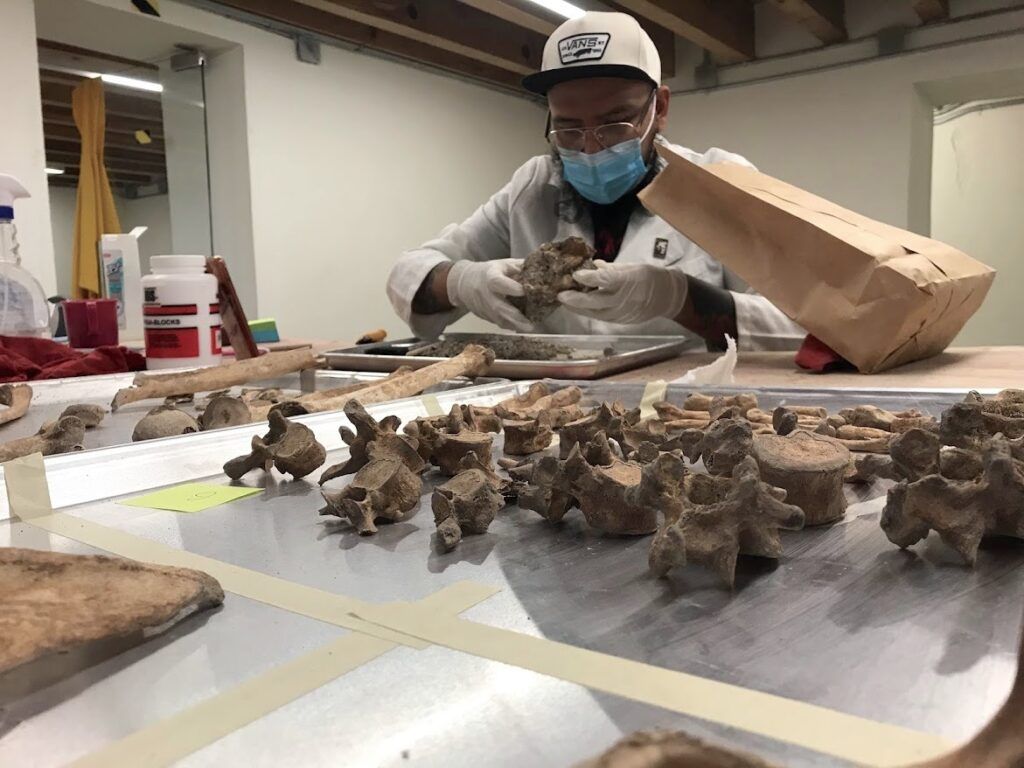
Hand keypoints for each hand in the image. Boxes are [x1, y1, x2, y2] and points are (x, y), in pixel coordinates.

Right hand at [446, 259, 531, 331]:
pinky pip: (497, 323)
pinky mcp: (484, 316)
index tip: (525, 291)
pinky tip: (520, 327)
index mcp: (490, 277)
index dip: (511, 287)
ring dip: (514, 325)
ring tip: (529, 327)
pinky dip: (509, 326)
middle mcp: (485, 293)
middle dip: (515, 316)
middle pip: (498, 307)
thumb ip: (520, 268)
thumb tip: (542, 268)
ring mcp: (484, 307)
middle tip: (530, 323)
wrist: (464, 282)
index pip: (498, 282)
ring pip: (498, 319)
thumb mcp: (503, 264)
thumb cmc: (489, 272)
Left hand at [558, 261, 688, 323]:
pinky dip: (589, 311)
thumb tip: (593, 265)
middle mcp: (623, 299)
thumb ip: (611, 268)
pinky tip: (580, 307)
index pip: (605, 279)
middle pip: (594, 301)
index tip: (575, 274)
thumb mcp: (631, 266)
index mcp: (627, 280)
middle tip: (560, 295)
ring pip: (594, 312)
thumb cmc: (648, 277)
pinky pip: (600, 316)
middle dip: (575, 299)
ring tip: (566, 301)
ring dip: (578, 307)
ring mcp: (621, 313)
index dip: (588, 278)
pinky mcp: (620, 321)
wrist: (667, 297)